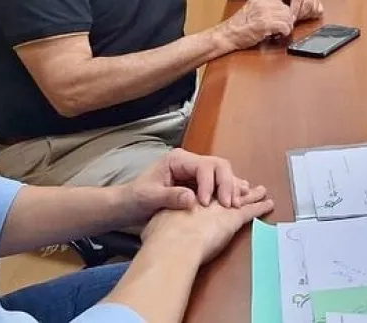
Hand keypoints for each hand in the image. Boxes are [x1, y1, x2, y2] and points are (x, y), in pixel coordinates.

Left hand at [122, 149, 250, 224]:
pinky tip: (239, 201)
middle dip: (227, 184)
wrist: (127, 206)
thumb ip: (170, 196)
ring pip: (223, 173)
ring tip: (239, 204)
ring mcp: (196, 172)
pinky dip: (230, 192)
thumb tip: (193, 199)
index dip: (210, 184)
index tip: (206, 204)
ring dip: (232, 188)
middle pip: (219, 166)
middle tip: (230, 206)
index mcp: (178, 160)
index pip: (203, 166)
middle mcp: (190, 162)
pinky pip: (220, 184)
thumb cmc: (135, 199)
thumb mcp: (148, 198)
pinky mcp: (200, 184)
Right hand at [141, 189, 274, 263]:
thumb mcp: (159, 219)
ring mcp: (222, 206)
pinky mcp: (234, 216)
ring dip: (251, 194)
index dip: (213, 188)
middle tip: (244, 186)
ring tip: (261, 191)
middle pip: (224, 187)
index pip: (205, 189)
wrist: (173, 242)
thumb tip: (163, 221)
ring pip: (240, 196)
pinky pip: (252, 209)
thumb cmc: (162, 234)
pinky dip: (260, 206)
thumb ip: (167, 213)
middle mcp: (207, 197)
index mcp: (189, 195)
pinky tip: (268, 203)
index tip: (217, 190)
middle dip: (234, 187)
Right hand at [220, 0, 294, 48]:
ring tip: (283, 32)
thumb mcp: (250, 12)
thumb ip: (263, 11)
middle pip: (285, 9)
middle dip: (288, 19)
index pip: (280, 3)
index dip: (284, 13)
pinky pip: (283, 26)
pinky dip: (285, 32)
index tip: (284, 20)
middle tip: (286, 28)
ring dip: (288, 26)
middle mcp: (261, 4)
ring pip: (286, 17)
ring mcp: (262, 13)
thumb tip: (279, 15)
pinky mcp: (264, 24)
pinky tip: (281, 35)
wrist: (226, 36)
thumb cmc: (237, 28)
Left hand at [263, 0, 323, 21]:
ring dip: (305, 16)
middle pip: (308, 4)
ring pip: (314, 9)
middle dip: (300, 15)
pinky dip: (311, 16)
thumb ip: (276, 0)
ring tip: (296, 17)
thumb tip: (281, 10)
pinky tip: (303, 15)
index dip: (294, 9)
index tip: (290, 19)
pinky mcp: (319, 0)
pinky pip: (319, 11)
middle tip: (292, 21)